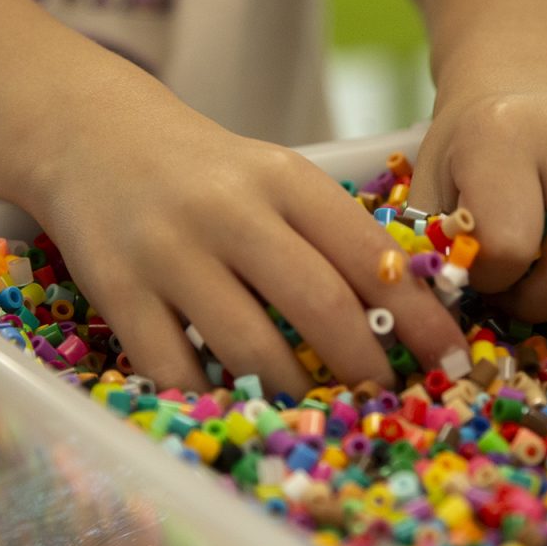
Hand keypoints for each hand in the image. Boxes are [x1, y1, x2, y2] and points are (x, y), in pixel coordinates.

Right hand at [9, 90, 466, 393]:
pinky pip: (174, 367)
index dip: (420, 316)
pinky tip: (236, 406)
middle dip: (366, 364)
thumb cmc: (208, 172)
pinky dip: (212, 399)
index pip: (371, 254)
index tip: (451, 360)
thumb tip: (407, 313)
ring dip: (294, 392)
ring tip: (318, 410)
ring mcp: (170, 251)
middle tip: (389, 398)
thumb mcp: (278, 178)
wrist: (95, 136)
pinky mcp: (117, 289)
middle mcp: (231, 212)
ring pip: (249, 346)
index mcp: (287, 180)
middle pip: (319, 303)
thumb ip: (333, 233)